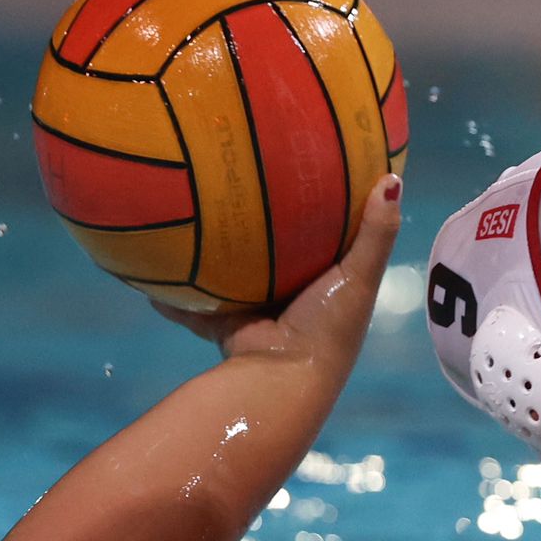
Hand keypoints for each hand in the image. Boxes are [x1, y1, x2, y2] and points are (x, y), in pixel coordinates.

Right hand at [152, 174, 402, 369]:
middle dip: (258, 222)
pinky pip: (196, 304)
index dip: (322, 201)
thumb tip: (391, 178)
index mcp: (330, 280)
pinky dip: (175, 294)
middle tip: (237, 177)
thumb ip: (375, 233)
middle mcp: (295, 294)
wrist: (282, 380)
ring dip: (213, 254)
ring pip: (232, 273)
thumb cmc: (329, 329)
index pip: (330, 231)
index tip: (307, 159)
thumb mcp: (358, 276)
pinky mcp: (228, 323)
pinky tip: (149, 269)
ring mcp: (259, 308)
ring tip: (188, 213)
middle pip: (275, 248)